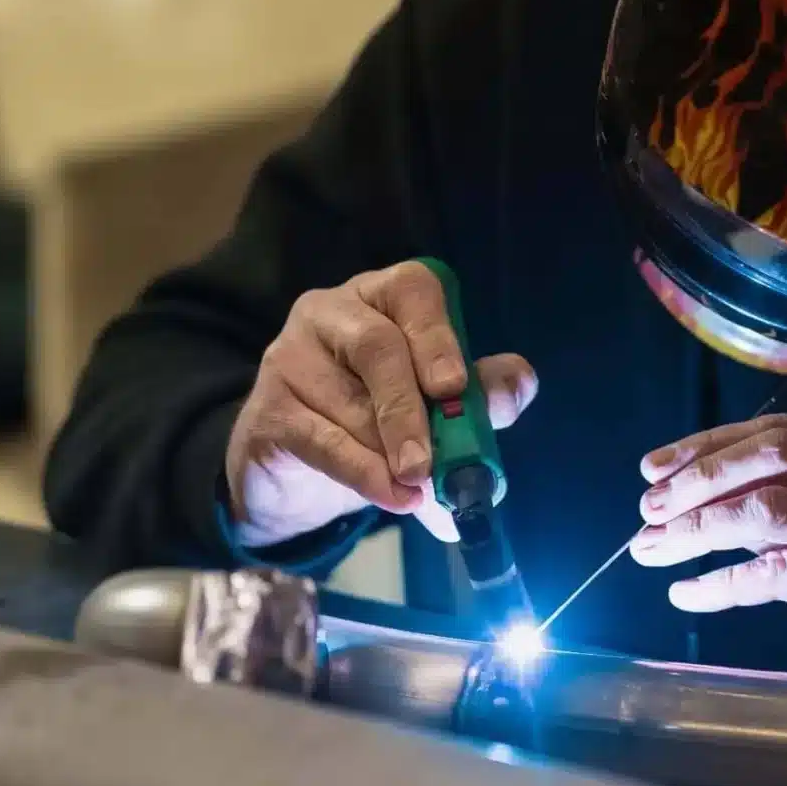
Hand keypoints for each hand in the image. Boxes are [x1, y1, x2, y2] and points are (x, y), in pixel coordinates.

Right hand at [225, 261, 536, 548]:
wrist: (297, 471)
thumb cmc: (377, 421)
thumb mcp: (436, 406)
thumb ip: (481, 394)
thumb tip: (521, 383)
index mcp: (383, 298)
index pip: (412, 289)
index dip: (437, 335)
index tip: (453, 387)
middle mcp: (332, 313)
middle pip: (375, 347)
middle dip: (409, 408)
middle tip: (431, 463)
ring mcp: (290, 356)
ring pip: (348, 402)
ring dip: (390, 453)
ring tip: (419, 492)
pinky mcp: (266, 409)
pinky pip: (319, 439)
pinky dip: (362, 472)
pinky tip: (393, 496)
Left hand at [627, 414, 786, 690]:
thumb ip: (776, 502)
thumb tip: (681, 493)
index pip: (780, 430)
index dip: (710, 445)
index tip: (654, 468)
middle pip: (772, 455)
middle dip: (699, 479)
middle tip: (647, 508)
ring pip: (766, 509)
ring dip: (697, 529)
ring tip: (651, 547)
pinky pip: (773, 573)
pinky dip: (720, 584)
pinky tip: (686, 594)